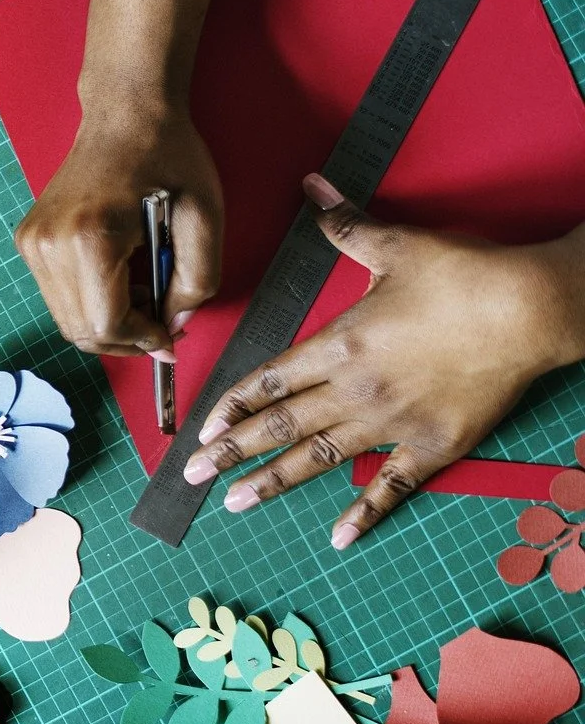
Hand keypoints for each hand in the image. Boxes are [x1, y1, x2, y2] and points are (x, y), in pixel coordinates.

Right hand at [13, 103, 223, 357]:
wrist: (126, 112)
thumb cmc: (168, 156)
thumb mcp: (204, 218)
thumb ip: (196, 282)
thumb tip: (173, 327)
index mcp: (89, 238)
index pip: (106, 326)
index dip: (143, 342)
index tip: (169, 339)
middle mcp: (48, 244)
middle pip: (79, 331)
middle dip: (125, 339)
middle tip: (160, 322)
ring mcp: (33, 243)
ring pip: (67, 320)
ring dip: (107, 322)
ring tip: (141, 292)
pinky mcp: (29, 240)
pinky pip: (59, 296)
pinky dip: (91, 301)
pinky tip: (119, 276)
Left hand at [183, 174, 584, 547]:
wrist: (531, 310)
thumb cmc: (464, 276)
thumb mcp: (396, 245)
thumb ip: (345, 224)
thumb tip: (313, 186)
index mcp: (338, 344)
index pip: (267, 381)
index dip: (230, 406)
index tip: (202, 427)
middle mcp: (354, 389)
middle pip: (279, 425)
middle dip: (230, 452)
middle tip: (192, 476)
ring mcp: (392, 422)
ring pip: (318, 458)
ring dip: (273, 482)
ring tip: (236, 502)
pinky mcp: (433, 444)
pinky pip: (390, 486)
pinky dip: (363, 513)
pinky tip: (337, 537)